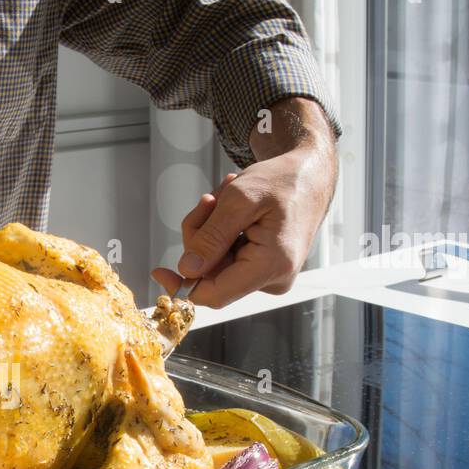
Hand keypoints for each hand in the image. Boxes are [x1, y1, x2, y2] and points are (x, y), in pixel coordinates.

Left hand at [152, 98, 337, 308]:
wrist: (310, 174)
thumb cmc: (282, 180)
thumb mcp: (240, 199)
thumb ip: (211, 237)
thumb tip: (187, 270)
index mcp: (272, 265)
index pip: (215, 294)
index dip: (182, 285)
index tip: (158, 271)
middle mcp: (274, 279)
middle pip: (211, 274)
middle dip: (202, 236)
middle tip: (211, 200)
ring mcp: (269, 275)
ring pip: (216, 263)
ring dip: (211, 228)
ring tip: (228, 197)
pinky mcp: (264, 268)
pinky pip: (227, 257)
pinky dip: (222, 231)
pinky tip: (235, 209)